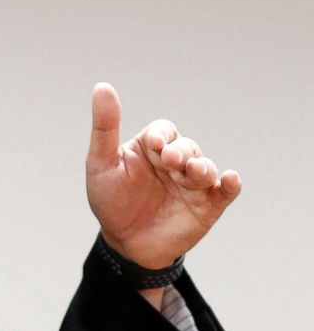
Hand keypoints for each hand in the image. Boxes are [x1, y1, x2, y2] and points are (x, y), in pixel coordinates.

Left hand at [86, 83, 241, 267]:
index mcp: (151, 149)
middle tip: (170, 161)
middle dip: (181, 153)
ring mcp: (192, 184)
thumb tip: (102, 86)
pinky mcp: (207, 206)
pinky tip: (230, 180)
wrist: (124, 243)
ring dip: (201, 168)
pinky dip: (231, 185)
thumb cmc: (110, 200)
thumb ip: (104, 128)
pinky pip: (225, 192)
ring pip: (205, 168)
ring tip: (193, 173)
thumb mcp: (101, 163)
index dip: (162, 135)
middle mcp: (175, 163)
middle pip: (187, 147)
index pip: (164, 131)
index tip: (155, 145)